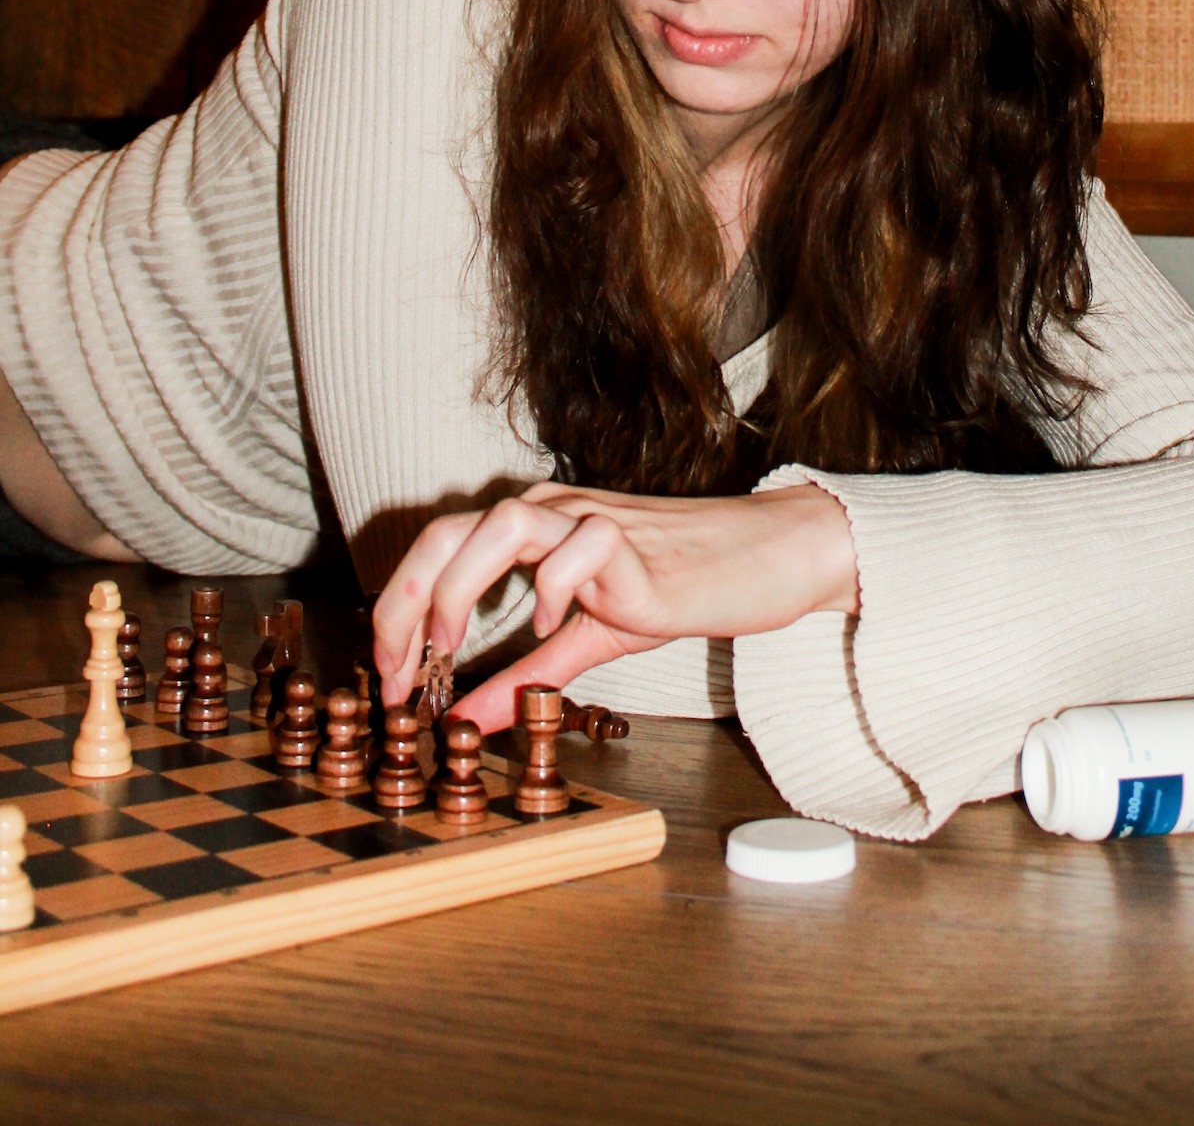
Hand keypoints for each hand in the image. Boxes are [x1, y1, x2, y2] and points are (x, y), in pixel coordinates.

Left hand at [372, 480, 859, 733]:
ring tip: (451, 649)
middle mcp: (552, 510)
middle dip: (405, 605)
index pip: (438, 549)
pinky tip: (552, 626)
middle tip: (398, 676)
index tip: (391, 681)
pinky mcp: (632, 541)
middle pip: (447, 530)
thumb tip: (467, 721)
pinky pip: (576, 549)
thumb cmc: (680, 585)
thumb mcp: (588, 640)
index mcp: (533, 529)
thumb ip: (527, 676)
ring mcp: (590, 519)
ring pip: (502, 522)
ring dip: (459, 590)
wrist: (763, 556)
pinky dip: (550, 590)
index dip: (399, 613)